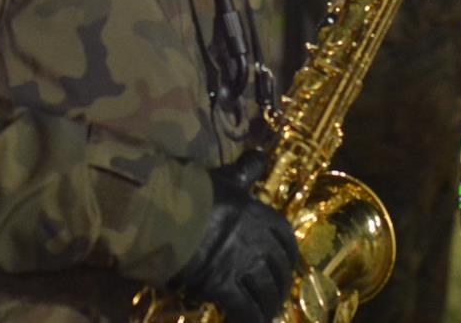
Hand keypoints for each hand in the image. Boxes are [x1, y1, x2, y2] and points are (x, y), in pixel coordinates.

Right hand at [169, 151, 298, 322]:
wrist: (171, 212)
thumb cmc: (199, 192)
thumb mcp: (228, 177)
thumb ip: (246, 170)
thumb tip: (261, 153)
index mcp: (262, 216)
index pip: (285, 238)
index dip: (289, 254)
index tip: (287, 264)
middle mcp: (258, 243)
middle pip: (277, 270)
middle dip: (279, 286)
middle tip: (276, 296)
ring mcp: (243, 266)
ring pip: (264, 292)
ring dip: (268, 306)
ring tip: (266, 314)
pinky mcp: (223, 285)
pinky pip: (243, 308)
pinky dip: (249, 319)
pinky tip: (249, 322)